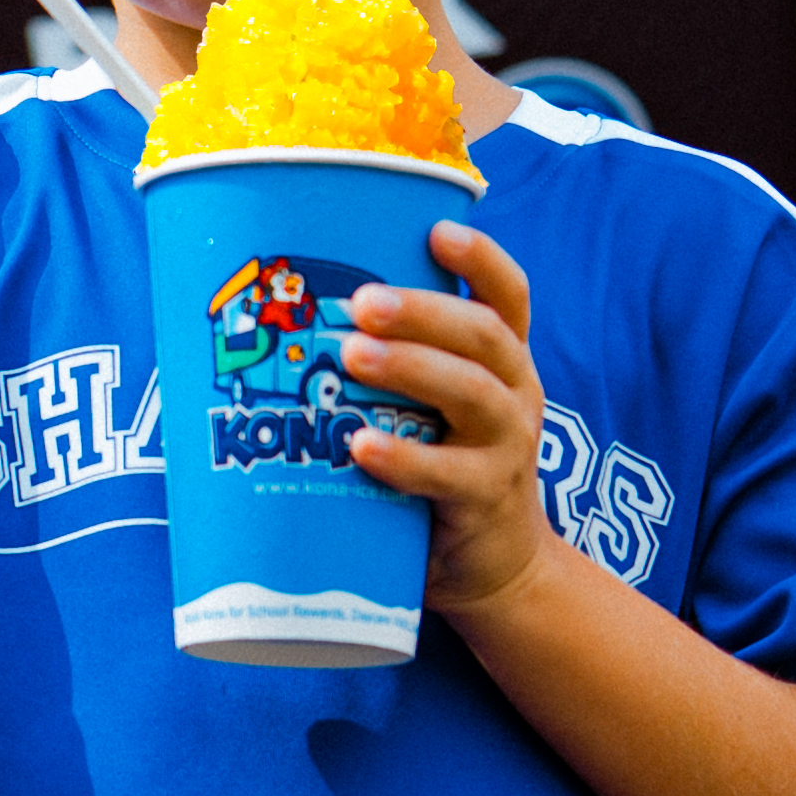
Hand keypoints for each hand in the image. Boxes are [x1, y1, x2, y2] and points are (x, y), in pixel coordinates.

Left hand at [347, 220, 559, 614]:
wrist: (489, 566)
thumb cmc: (440, 467)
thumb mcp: (429, 408)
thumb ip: (389, 365)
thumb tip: (281, 320)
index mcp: (502, 362)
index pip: (508, 296)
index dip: (481, 260)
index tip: (438, 229)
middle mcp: (514, 394)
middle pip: (483, 336)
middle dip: (423, 311)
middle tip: (361, 300)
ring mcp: (505, 447)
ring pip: (473, 394)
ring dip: (412, 368)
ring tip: (353, 355)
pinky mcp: (484, 500)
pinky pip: (448, 475)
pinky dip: (404, 459)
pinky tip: (360, 447)